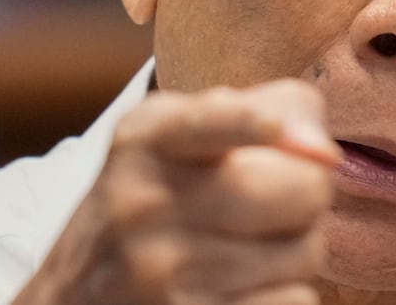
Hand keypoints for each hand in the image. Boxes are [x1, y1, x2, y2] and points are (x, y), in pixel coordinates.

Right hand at [14, 79, 340, 303]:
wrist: (73, 297)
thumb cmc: (153, 203)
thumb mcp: (181, 135)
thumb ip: (265, 110)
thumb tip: (322, 151)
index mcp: (148, 139)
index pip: (207, 122)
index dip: (250, 123)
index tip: (280, 131)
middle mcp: (146, 204)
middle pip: (300, 188)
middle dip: (309, 194)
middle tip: (278, 202)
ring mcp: (162, 273)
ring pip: (305, 252)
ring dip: (297, 249)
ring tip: (250, 246)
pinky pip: (293, 301)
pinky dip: (285, 293)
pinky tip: (246, 286)